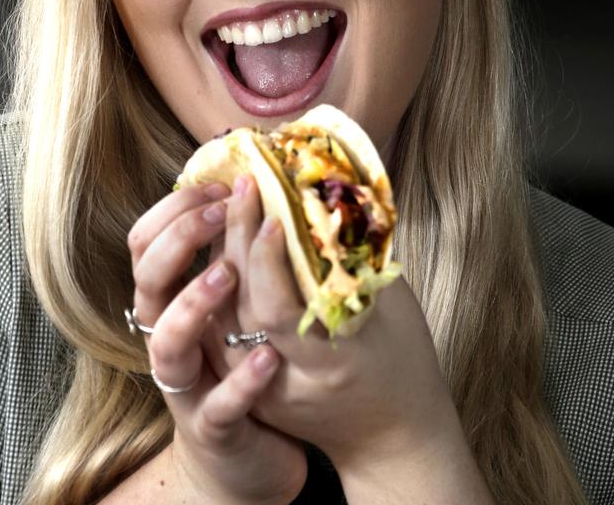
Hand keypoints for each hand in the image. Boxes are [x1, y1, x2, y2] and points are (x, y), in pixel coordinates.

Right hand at [127, 183, 307, 504]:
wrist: (244, 451)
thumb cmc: (235, 360)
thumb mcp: (228, 302)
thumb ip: (228, 251)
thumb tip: (249, 183)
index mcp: (167, 301)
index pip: (145, 241)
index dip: (174, 208)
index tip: (219, 187)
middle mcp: (164, 336)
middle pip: (146, 279)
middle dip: (179, 240)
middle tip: (221, 212)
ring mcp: (183, 384)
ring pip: (167, 341)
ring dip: (194, 302)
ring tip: (229, 274)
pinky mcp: (211, 427)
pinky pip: (218, 405)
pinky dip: (241, 382)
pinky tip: (269, 359)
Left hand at [203, 176, 457, 474]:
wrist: (393, 438)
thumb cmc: (404, 362)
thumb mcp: (396, 310)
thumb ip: (362, 260)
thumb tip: (335, 198)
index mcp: (331, 366)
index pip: (280, 311)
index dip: (268, 261)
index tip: (270, 213)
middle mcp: (287, 381)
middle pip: (246, 308)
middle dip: (240, 241)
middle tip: (242, 186)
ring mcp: (263, 388)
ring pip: (224, 317)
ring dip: (223, 257)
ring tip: (229, 203)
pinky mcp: (248, 386)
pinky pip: (222, 329)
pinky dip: (220, 285)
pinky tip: (222, 244)